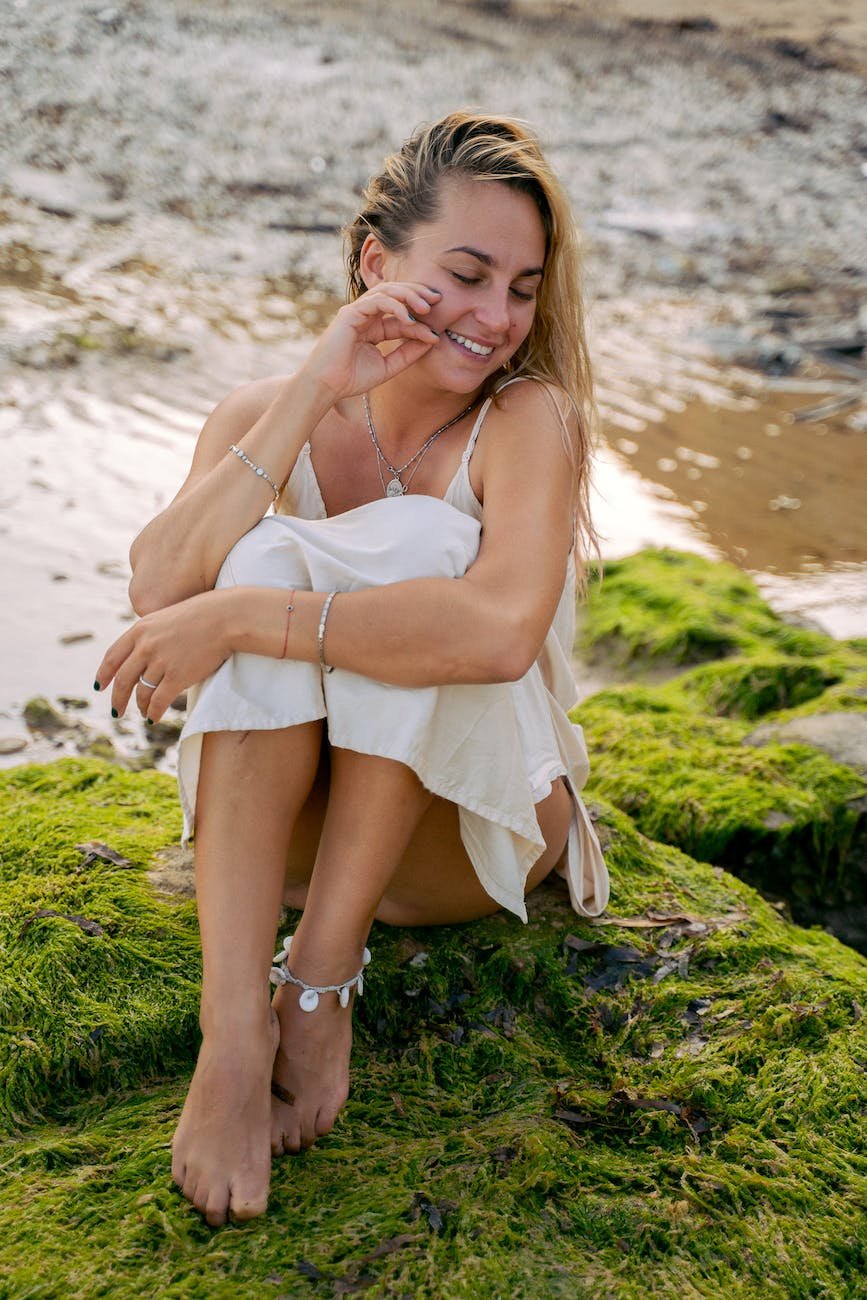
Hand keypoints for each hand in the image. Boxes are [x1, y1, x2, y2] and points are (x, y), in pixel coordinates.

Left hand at [94, 589, 237, 723]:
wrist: (225, 618)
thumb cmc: (202, 616)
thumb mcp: (167, 618)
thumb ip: (151, 634)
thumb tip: (143, 654)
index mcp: (140, 630)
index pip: (113, 656)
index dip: (104, 674)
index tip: (100, 686)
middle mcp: (145, 646)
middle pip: (122, 679)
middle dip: (117, 699)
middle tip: (116, 711)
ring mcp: (160, 662)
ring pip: (141, 693)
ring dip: (141, 706)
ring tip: (144, 713)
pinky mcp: (177, 677)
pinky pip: (158, 701)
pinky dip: (153, 712)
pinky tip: (153, 718)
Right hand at [301, 281, 440, 399]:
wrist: (326, 386)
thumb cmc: (351, 379)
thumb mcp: (388, 367)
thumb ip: (408, 354)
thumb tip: (431, 340)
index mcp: (374, 326)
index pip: (402, 316)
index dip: (420, 321)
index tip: (437, 333)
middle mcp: (366, 315)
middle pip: (396, 294)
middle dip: (418, 293)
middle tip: (438, 299)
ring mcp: (357, 311)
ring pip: (387, 291)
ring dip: (409, 295)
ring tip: (426, 307)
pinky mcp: (350, 313)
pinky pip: (377, 301)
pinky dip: (395, 306)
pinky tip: (408, 318)